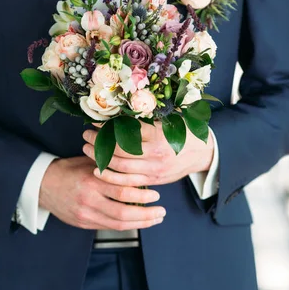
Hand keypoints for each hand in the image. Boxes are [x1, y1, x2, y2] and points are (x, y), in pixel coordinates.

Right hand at [38, 156, 165, 230]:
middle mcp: (89, 199)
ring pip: (118, 224)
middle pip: (123, 212)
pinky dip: (126, 225)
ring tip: (155, 219)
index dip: (142, 195)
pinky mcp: (83, 223)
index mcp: (92, 180)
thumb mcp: (89, 162)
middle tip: (162, 211)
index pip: (122, 191)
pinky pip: (109, 227)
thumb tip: (138, 170)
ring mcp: (85, 214)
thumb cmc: (69, 170)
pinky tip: (138, 222)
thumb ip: (111, 167)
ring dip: (140, 223)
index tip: (156, 194)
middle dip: (146, 214)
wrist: (42, 185)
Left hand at [82, 121, 213, 187]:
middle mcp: (155, 153)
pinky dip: (111, 177)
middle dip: (99, 142)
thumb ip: (147, 116)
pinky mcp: (153, 179)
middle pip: (119, 150)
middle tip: (85, 135)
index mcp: (158, 135)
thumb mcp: (169, 118)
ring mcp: (154, 169)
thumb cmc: (183, 131)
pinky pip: (128, 182)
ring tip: (87, 149)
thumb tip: (120, 107)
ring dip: (100, 159)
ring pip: (121, 167)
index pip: (126, 130)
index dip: (107, 126)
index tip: (94, 121)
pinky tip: (98, 170)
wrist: (202, 153)